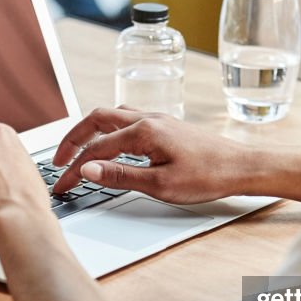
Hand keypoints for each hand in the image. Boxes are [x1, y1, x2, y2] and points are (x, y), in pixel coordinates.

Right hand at [51, 108, 249, 203]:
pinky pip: (128, 120)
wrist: (241, 167)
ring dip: (91, 130)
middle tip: (59, 161)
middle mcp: (149, 118)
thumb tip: (87, 170)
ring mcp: (158, 120)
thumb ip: (120, 176)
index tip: (62, 185)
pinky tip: (111, 145)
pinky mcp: (166, 126)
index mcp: (144, 131)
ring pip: (113, 116)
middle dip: (73, 139)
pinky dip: (109, 130)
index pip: (96, 149)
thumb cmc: (208, 176)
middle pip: (97, 119)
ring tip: (78, 150)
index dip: (74, 168)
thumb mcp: (160, 184)